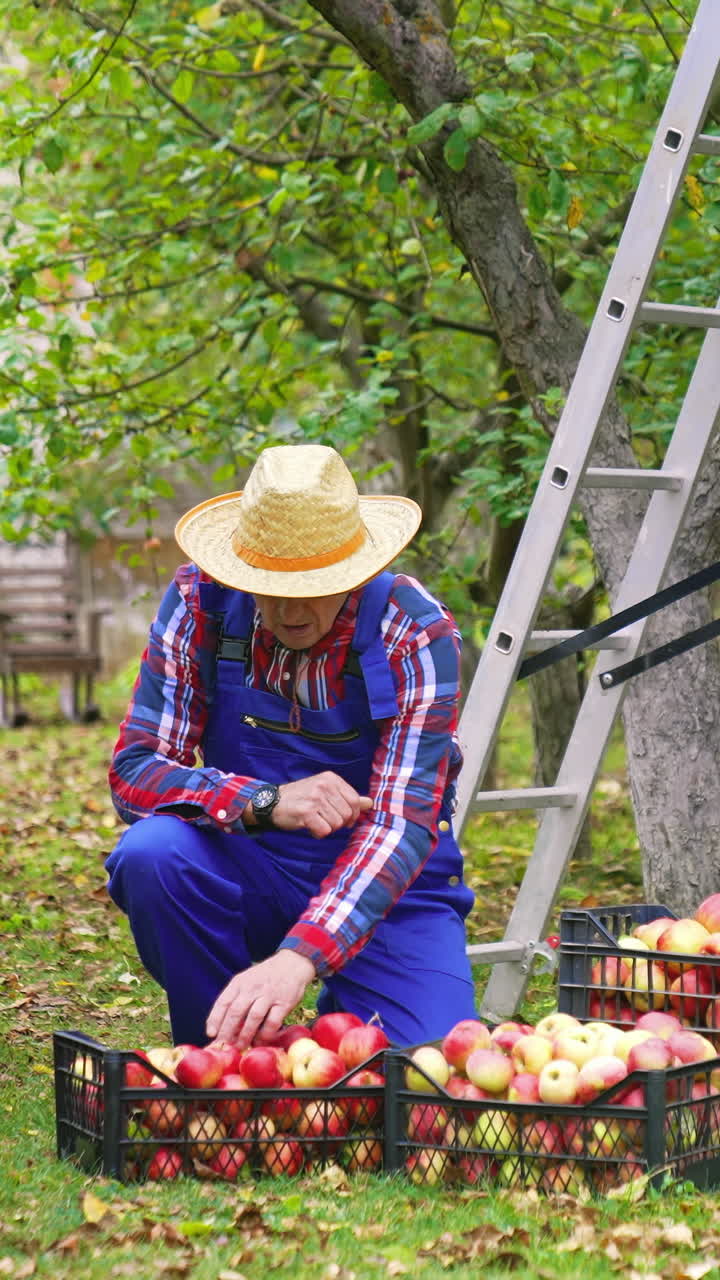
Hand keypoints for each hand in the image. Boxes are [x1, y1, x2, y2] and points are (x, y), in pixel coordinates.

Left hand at [206, 950, 315, 1047]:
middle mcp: (252, 987)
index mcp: (240, 982)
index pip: (223, 1001)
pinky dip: (265, 1034)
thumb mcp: (246, 981)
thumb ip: (235, 999)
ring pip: (253, 1017)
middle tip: (224, 1046)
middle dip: (228, 1032)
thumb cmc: (264, 977)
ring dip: (245, 1035)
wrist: (291, 964)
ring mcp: (269, 995)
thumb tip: (223, 1026)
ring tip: (240, 1046)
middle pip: (236, 1011)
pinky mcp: (284, 1003)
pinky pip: (272, 1022)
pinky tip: (260, 1041)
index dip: (215, 1019)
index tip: (211, 1034)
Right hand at [246, 770, 372, 837]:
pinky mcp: (306, 812)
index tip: (345, 820)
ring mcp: (315, 798)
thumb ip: (347, 797)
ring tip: (315, 821)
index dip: (353, 815)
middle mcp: (324, 785)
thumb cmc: (301, 798)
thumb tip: (370, 803)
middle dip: (338, 823)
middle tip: (324, 821)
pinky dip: (318, 833)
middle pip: (347, 814)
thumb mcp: (325, 792)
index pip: (355, 800)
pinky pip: (324, 831)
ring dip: (327, 828)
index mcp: (331, 778)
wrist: (272, 802)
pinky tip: (310, 827)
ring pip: (337, 824)